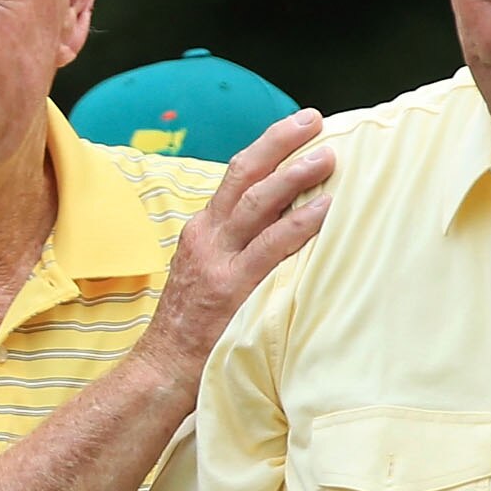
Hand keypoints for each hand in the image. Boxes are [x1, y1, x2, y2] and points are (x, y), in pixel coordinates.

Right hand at [134, 111, 333, 388]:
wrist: (162, 369)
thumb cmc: (193, 327)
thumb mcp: (206, 273)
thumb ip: (235, 247)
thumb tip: (283, 221)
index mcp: (201, 231)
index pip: (236, 176)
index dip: (268, 147)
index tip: (297, 127)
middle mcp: (206, 236)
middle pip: (243, 173)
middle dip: (280, 141)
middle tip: (315, 120)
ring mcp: (217, 261)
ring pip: (257, 201)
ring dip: (295, 174)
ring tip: (328, 157)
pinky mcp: (231, 288)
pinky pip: (271, 246)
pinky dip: (301, 223)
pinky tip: (326, 209)